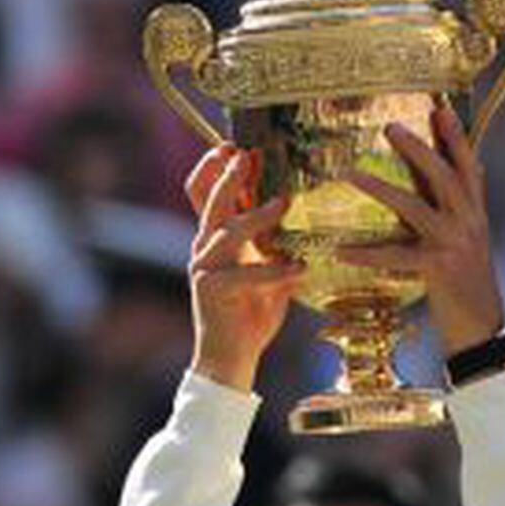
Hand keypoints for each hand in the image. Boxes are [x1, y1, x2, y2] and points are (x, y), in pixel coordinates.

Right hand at [186, 145, 303, 392]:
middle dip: (229, 176)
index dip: (215, 168)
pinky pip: (246, 275)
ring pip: (228, 232)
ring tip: (284, 202)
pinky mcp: (213, 291)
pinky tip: (300, 267)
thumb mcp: (267, 272)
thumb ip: (274, 246)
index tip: (236, 147)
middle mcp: (204, 249)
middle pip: (211, 202)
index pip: (204, 195)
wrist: (230, 357)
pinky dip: (274, 270)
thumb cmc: (250, 315)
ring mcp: (204, 268)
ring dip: (257, 215)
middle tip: (248, 155)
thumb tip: (298, 219)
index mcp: (214, 241)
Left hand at [341, 103, 504, 353]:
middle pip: (444, 175)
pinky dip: (367, 253)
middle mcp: (469, 222)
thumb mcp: (466, 237)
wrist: (482, 327)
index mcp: (474, 212)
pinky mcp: (439, 269)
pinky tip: (341, 250)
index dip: (456, 137)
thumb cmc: (466, 281)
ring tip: (350, 173)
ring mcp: (455, 244)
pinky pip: (396, 256)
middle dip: (418, 149)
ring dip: (380, 187)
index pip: (468, 166)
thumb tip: (446, 168)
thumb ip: (451, 204)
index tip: (440, 108)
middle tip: (390, 126)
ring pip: (415, 207)